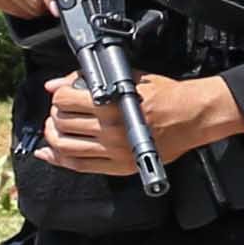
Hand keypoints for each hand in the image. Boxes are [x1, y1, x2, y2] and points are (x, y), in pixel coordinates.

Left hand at [38, 72, 242, 175]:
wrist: (192, 117)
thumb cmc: (167, 96)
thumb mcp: (128, 77)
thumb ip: (89, 80)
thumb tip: (55, 84)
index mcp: (113, 105)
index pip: (65, 101)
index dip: (58, 96)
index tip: (61, 95)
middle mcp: (111, 130)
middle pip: (62, 124)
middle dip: (55, 115)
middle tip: (60, 111)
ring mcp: (114, 151)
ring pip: (65, 147)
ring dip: (54, 137)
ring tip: (57, 129)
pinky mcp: (119, 166)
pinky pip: (80, 165)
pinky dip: (59, 159)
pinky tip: (51, 153)